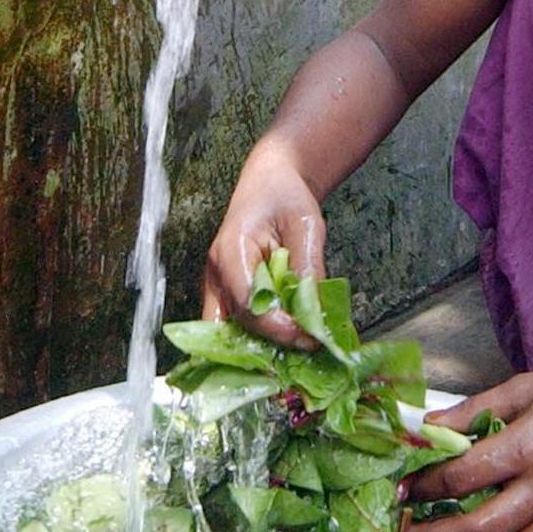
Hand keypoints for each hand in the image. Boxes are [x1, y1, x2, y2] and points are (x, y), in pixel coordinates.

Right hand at [201, 142, 326, 346]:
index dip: (277, 327)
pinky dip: (261, 338)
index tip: (308, 338)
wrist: (269, 182)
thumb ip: (308, 267)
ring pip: (231, 333)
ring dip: (263, 345)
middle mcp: (216, 275)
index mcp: (230, 251)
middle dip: (269, 344)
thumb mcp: (305, 224)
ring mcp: (218, 288)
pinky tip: (290, 341)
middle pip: (235, 325)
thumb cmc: (285, 196)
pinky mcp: (229, 296)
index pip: (247, 303)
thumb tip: (315, 313)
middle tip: (308, 348)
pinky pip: (239, 326)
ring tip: (300, 349)